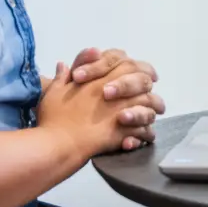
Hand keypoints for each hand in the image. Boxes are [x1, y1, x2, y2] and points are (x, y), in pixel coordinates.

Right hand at [36, 59, 158, 157]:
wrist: (56, 144)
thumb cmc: (52, 119)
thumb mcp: (53, 92)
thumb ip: (62, 77)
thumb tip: (64, 64)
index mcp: (99, 80)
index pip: (124, 63)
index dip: (136, 66)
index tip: (143, 72)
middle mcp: (113, 92)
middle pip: (142, 81)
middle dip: (149, 85)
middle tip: (152, 91)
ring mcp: (120, 111)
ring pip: (147, 105)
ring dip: (152, 109)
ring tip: (154, 114)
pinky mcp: (123, 131)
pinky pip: (143, 130)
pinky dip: (146, 133)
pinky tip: (145, 136)